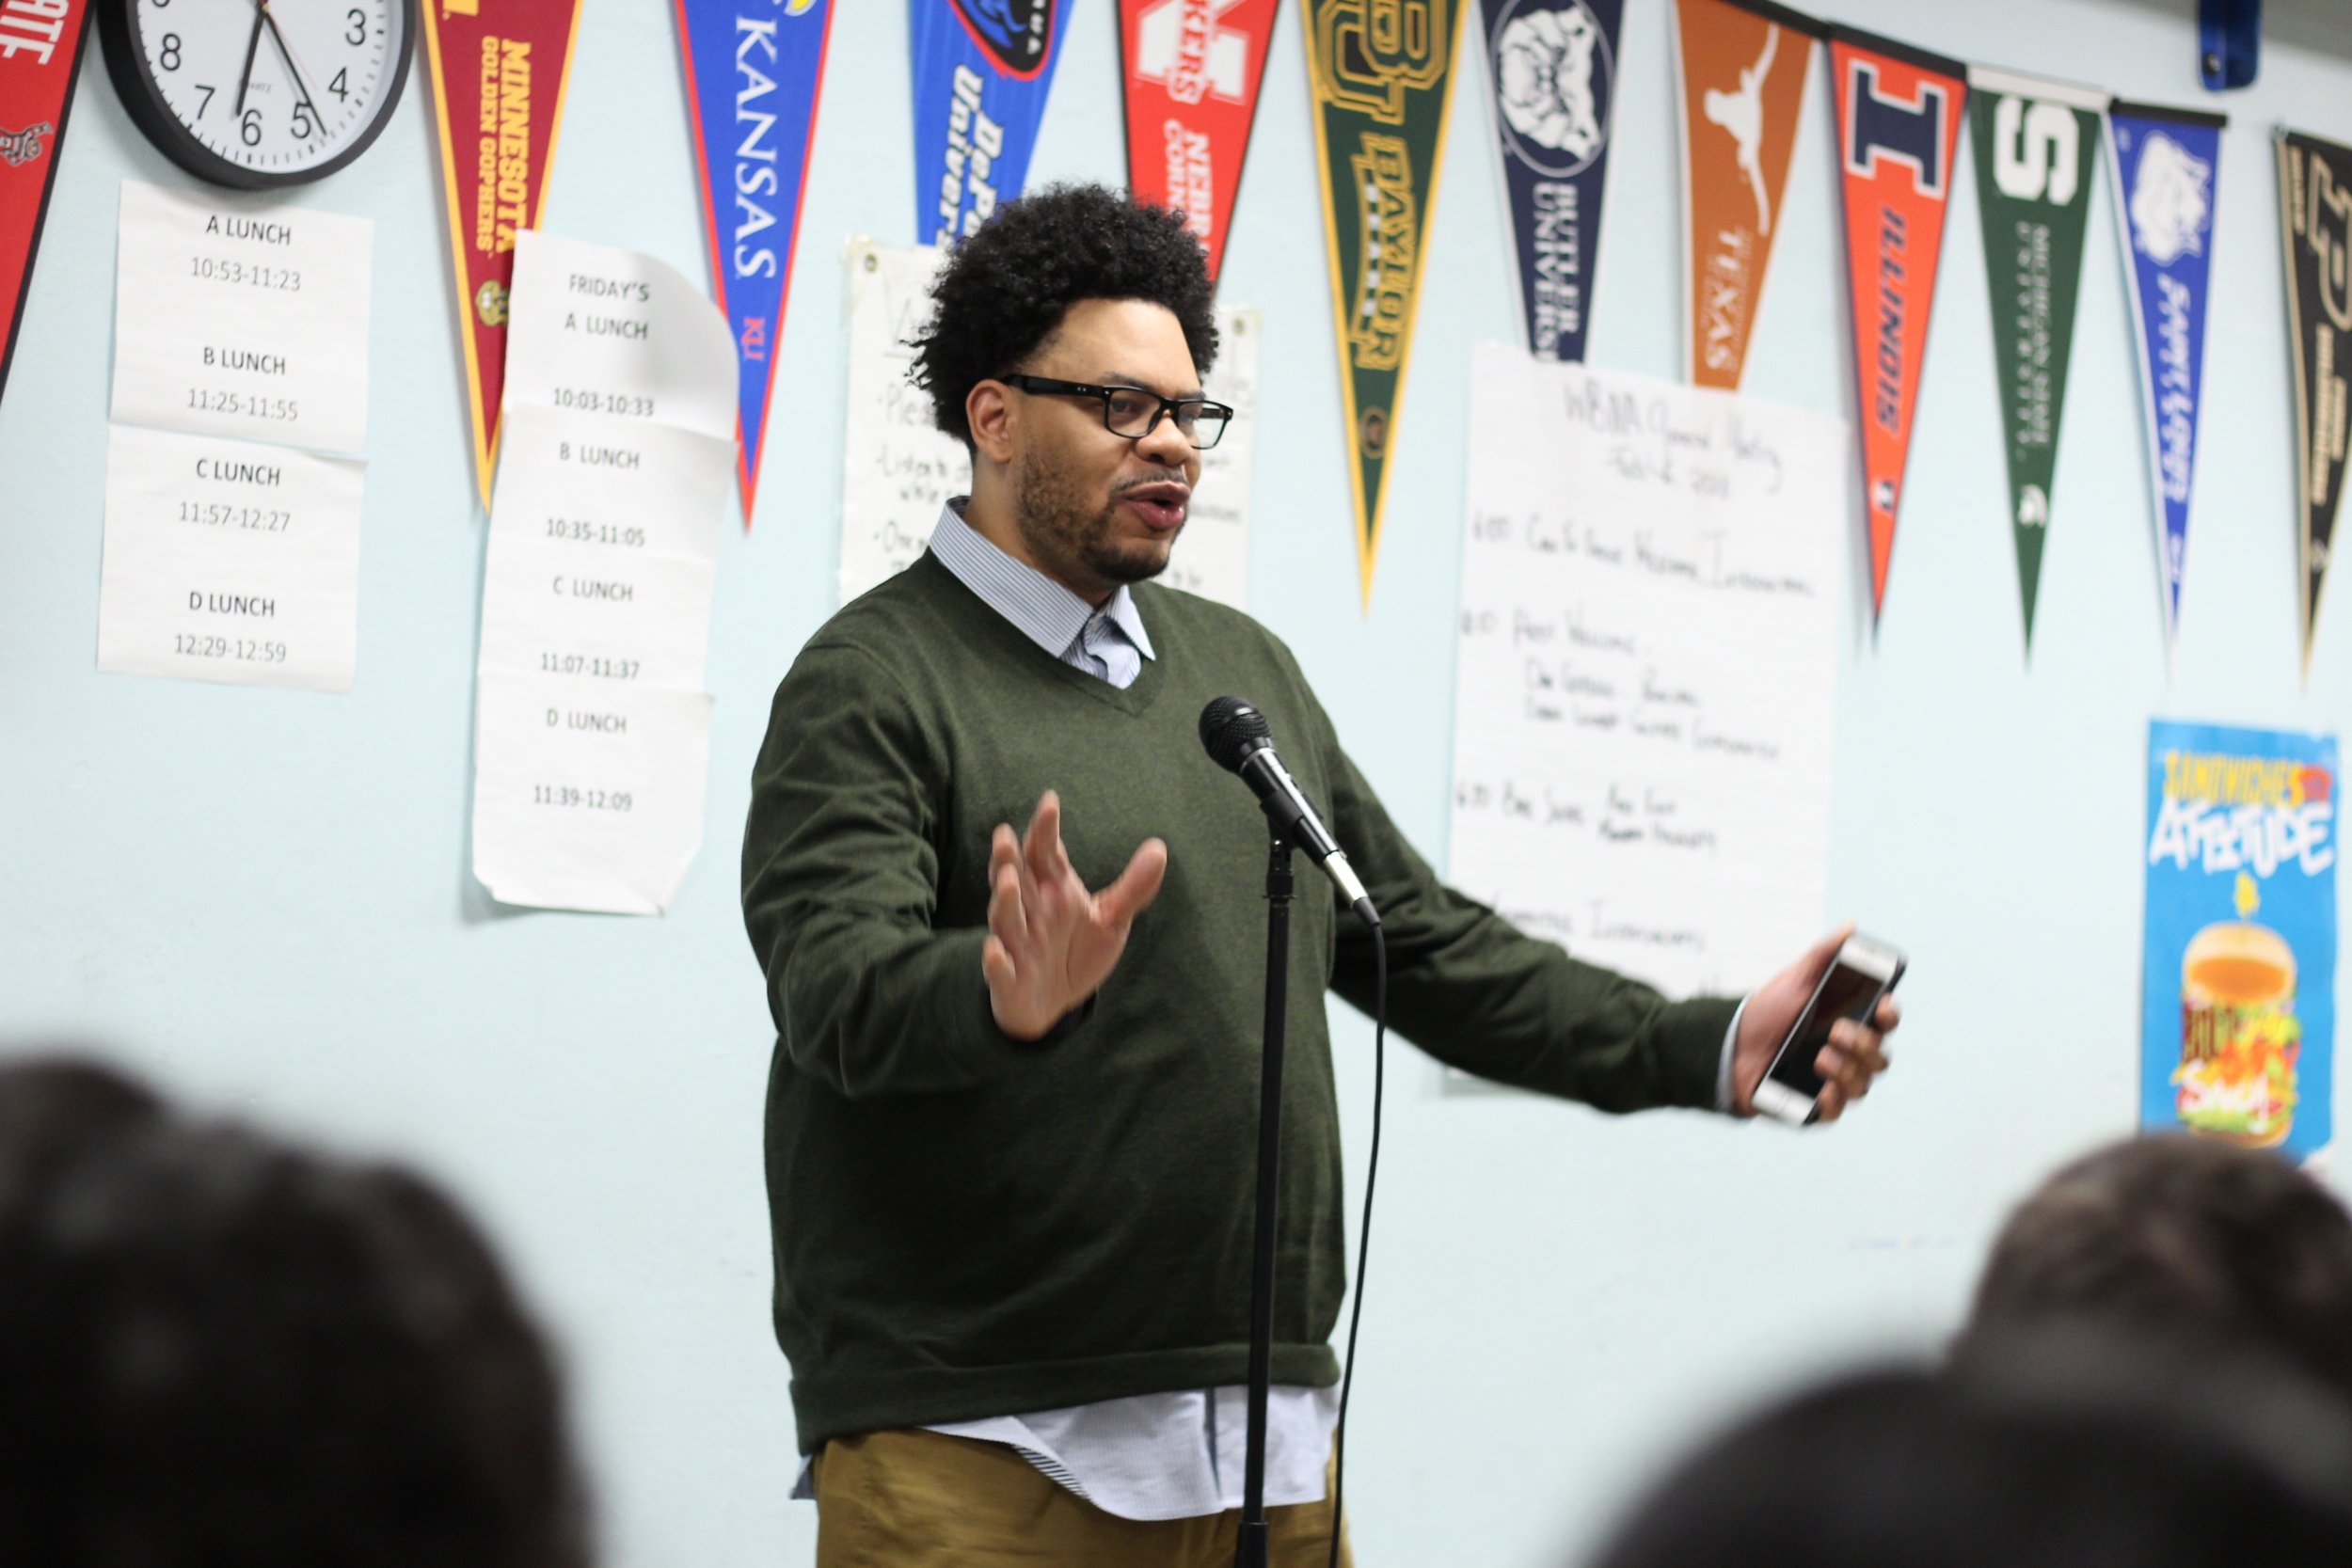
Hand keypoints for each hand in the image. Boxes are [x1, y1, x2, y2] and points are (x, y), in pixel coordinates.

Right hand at [981, 791, 1167, 1039]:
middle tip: (1005, 835)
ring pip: (1005, 918)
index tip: (1050, 801)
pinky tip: (995, 950)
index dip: (1045, 829)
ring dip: (1004, 900)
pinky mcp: (1009, 979)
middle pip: (1016, 880)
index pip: (1045, 854)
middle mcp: (1031, 913)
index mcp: (1053, 892)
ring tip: (1007, 879)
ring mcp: (1017, 945)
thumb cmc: (1076, 953)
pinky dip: (995, 961)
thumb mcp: (1111, 920)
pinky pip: (999, 969)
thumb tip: (1159, 848)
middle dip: (1009, 859)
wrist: (1053, 1005)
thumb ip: (1132, 887)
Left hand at [1729, 925, 1899, 1121]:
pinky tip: (1822, 1090)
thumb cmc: (1767, 1012)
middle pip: (1880, 1057)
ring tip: (1819, 1057)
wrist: (1729, 1047)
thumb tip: (1851, 929)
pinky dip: (1834, 1102)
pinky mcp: (1815, 1106)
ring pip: (1863, 1084)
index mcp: (1851, 1022)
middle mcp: (1850, 1055)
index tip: (1881, 1007)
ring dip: (1847, 1071)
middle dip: (1863, 1044)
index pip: (1885, 1022)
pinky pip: (1837, 1111)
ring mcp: (1835, 1082)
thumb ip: (1822, 956)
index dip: (1890, 1015)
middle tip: (1837, 1031)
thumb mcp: (1793, 980)